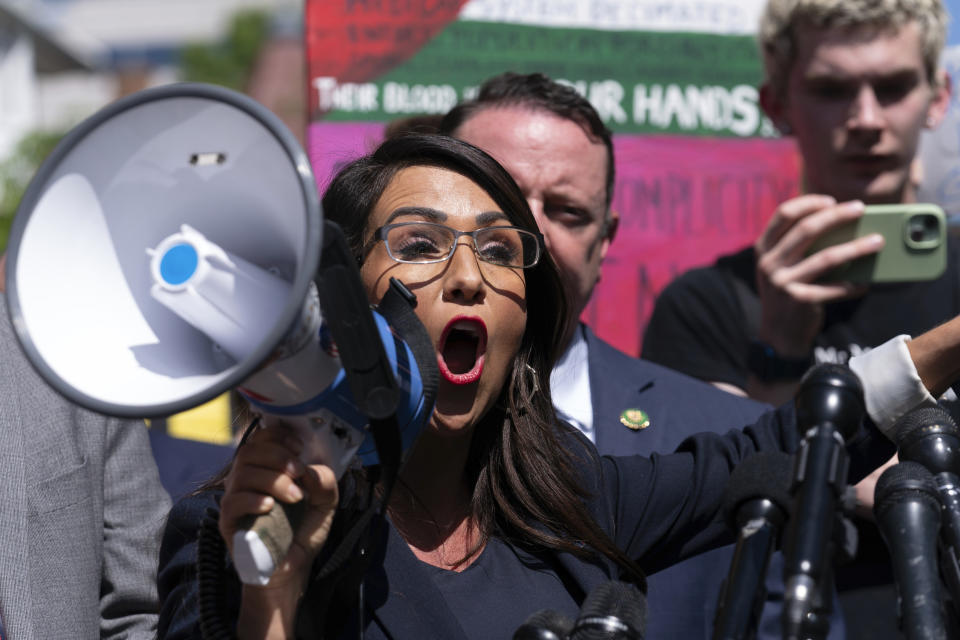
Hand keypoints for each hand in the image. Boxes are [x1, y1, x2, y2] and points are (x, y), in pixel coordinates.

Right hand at [219, 423, 338, 590]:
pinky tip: (271, 506)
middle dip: (278, 456)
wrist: (292, 568)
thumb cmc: (302, 531)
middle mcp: (246, 479)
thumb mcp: (325, 502)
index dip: (278, 436)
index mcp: (266, 468)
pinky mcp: (228, 522)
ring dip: (273, 480)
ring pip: (242, 474)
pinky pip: (232, 502)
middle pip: (249, 452)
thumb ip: (325, 481)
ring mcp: (235, 500)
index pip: (261, 439)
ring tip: (295, 497)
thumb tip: (310, 470)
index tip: (298, 447)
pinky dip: (253, 500)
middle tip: (299, 472)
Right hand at [754, 195, 883, 356]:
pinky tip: (866, 283)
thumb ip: (795, 246)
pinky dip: (853, 285)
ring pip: (826, 257)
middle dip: (837, 215)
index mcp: (763, 249)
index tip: (831, 201)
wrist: (778, 332)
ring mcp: (783, 282)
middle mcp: (769, 263)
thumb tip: (840, 223)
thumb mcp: (781, 266)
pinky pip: (835, 288)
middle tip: (861, 209)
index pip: (783, 214)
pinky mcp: (800, 300)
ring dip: (856, 247)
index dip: (808, 203)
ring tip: (878, 241)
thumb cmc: (787, 291)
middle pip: (806, 229)